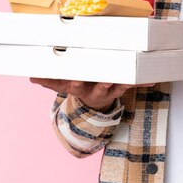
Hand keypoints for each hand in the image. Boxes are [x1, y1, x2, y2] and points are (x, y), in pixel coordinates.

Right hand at [30, 78, 152, 112]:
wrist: (93, 105)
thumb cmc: (78, 87)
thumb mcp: (61, 85)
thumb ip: (48, 80)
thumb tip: (30, 77)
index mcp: (81, 88)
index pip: (77, 86)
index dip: (77, 84)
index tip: (76, 81)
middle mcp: (96, 90)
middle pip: (100, 87)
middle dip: (104, 84)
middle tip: (108, 79)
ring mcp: (110, 90)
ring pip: (119, 86)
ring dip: (126, 82)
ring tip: (134, 77)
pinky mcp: (122, 87)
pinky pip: (133, 84)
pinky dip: (143, 82)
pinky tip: (152, 80)